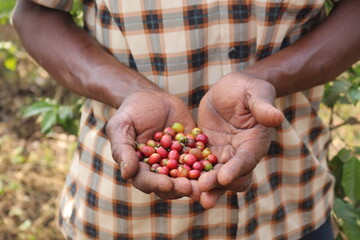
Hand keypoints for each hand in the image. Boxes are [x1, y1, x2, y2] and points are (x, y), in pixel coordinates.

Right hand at [106, 90, 201, 199]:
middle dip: (179, 187)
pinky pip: (202, 158)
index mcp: (141, 168)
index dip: (156, 184)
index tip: (166, 184)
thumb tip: (127, 173)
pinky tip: (216, 164)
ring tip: (206, 182)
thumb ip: (123, 149)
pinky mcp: (193, 149)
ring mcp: (178, 160)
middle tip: (189, 187)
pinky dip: (208, 162)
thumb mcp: (121, 127)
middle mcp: (161, 169)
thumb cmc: (130, 112)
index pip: (147, 181)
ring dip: (196, 181)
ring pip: (188, 176)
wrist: (151, 97)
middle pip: (170, 184)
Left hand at [197, 72, 283, 207]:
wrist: (231, 88)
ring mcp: (221, 155)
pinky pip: (195, 164)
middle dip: (217, 186)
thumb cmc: (248, 88)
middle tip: (203, 192)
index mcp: (254, 144)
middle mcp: (238, 154)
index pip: (246, 160)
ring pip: (212, 176)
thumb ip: (264, 107)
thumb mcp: (257, 93)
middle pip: (230, 177)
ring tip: (185, 191)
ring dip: (200, 186)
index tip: (224, 177)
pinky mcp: (205, 150)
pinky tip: (172, 176)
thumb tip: (278, 118)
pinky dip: (186, 171)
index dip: (236, 169)